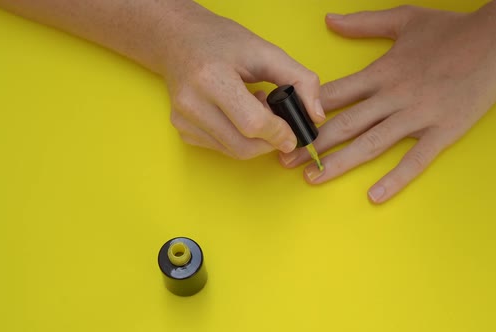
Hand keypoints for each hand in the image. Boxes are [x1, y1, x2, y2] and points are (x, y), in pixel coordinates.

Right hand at [163, 2, 323, 158]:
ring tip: (254, 110)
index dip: (279, 133)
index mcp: (212, 77)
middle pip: (243, 145)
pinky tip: (236, 115)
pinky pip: (220, 149)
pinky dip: (237, 139)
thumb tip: (317, 115)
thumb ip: (300, 79)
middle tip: (276, 122)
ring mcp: (183, 119)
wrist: (178, 40)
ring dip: (254, 140)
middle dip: (269, 141)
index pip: (252, 123)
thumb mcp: (266, 51)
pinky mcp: (182, 130)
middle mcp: (192, 102)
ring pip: (233, 152)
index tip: (292, 135)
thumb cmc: (222, 42)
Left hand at [279, 4, 495, 202]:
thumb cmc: (451, 29)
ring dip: (339, 163)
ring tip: (313, 178)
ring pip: (371, 144)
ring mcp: (418, 115)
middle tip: (284, 160)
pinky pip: (416, 159)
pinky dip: (395, 178)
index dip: (306, 109)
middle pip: (344, 124)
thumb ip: (363, 24)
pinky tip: (374, 195)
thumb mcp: (404, 18)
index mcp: (382, 71)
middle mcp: (394, 95)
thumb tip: (329, 21)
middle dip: (311, 144)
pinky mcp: (444, 131)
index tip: (285, 122)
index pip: (334, 94)